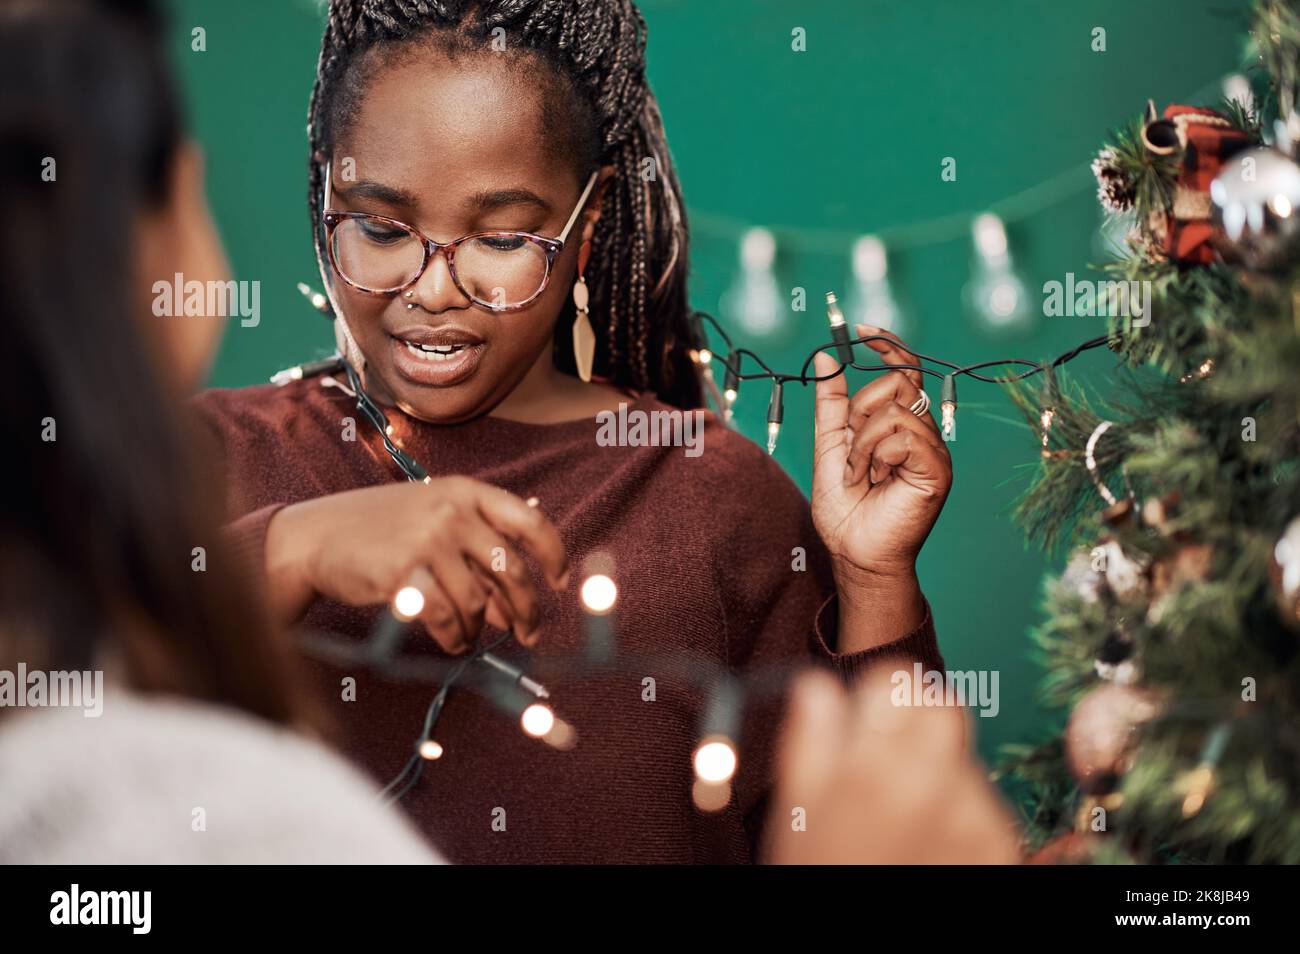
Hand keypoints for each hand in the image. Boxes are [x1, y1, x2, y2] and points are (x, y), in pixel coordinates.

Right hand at [264, 477, 568, 652]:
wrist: (315, 537)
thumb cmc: (379, 531)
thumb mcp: (433, 520)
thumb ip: (476, 549)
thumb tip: (516, 601)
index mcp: (466, 492)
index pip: (529, 522)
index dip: (553, 555)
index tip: (560, 583)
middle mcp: (452, 512)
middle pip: (512, 570)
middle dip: (527, 609)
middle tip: (530, 633)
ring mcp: (428, 540)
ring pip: (478, 602)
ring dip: (480, 629)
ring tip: (469, 637)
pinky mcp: (404, 573)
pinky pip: (447, 618)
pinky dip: (455, 637)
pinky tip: (453, 642)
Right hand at [765, 667, 1020, 864]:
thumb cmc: (825, 877)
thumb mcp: (799, 815)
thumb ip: (811, 742)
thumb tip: (818, 686)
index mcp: (872, 769)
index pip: (901, 680)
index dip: (883, 694)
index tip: (872, 715)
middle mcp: (932, 785)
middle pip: (945, 707)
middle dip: (918, 721)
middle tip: (891, 760)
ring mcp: (976, 818)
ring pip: (965, 757)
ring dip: (940, 772)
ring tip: (906, 821)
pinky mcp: (1004, 848)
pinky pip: (987, 803)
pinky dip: (963, 815)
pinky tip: (933, 847)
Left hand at [811, 324, 951, 588]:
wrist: (854, 552)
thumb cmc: (845, 507)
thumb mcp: (829, 446)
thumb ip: (831, 404)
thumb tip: (828, 357)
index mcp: (900, 424)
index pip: (904, 369)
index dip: (887, 345)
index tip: (860, 330)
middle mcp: (921, 432)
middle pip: (897, 382)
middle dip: (860, 413)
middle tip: (852, 453)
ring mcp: (933, 450)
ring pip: (895, 411)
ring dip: (862, 444)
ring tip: (860, 475)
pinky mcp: (937, 470)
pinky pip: (904, 438)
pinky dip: (877, 456)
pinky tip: (875, 480)